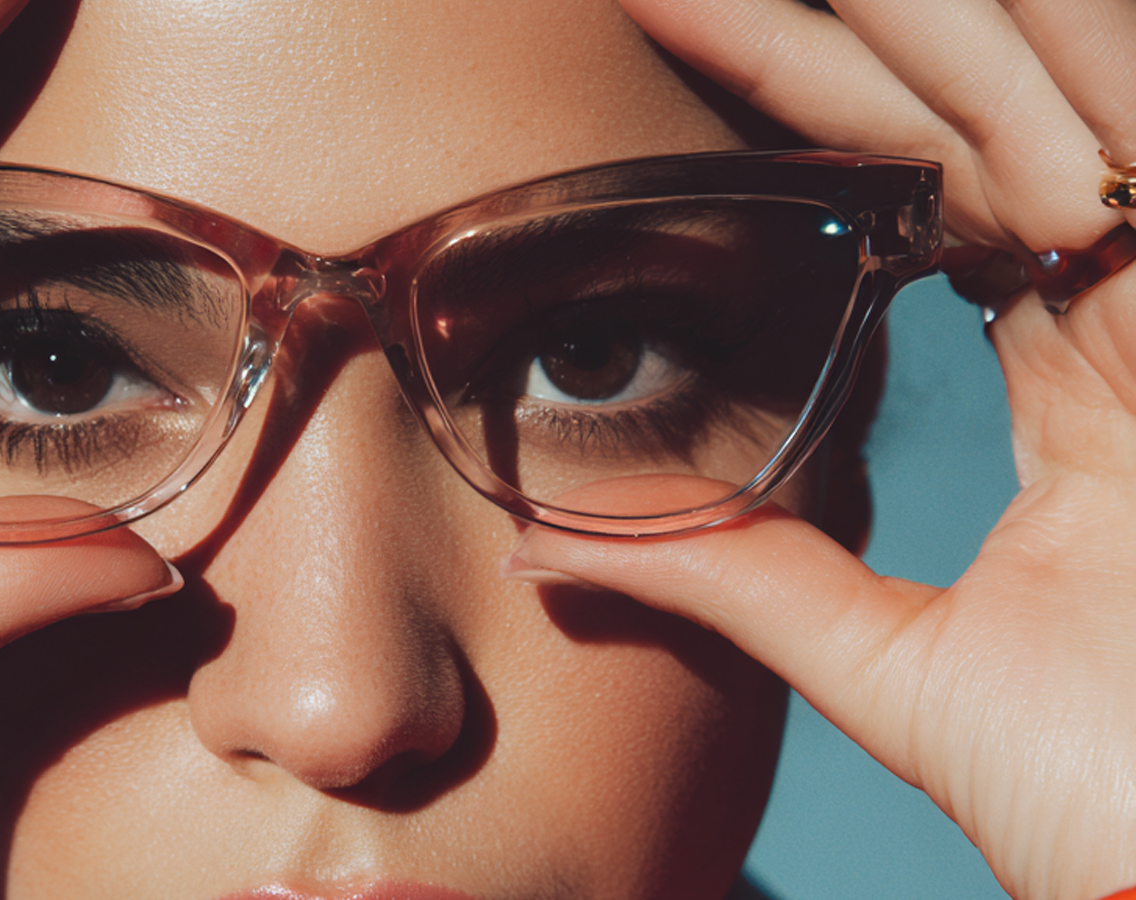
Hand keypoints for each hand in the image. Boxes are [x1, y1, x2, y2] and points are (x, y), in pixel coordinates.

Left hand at [512, 2, 1135, 897]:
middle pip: (1011, 117)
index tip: (701, 53)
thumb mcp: (891, 664)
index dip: (842, 114)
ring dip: (946, 17)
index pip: (963, 198)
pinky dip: (1076, 57)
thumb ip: (745, 581)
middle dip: (863, 31)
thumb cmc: (1106, 799)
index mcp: (1099, 391)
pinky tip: (946, 6)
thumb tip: (553, 551)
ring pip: (1083, 91)